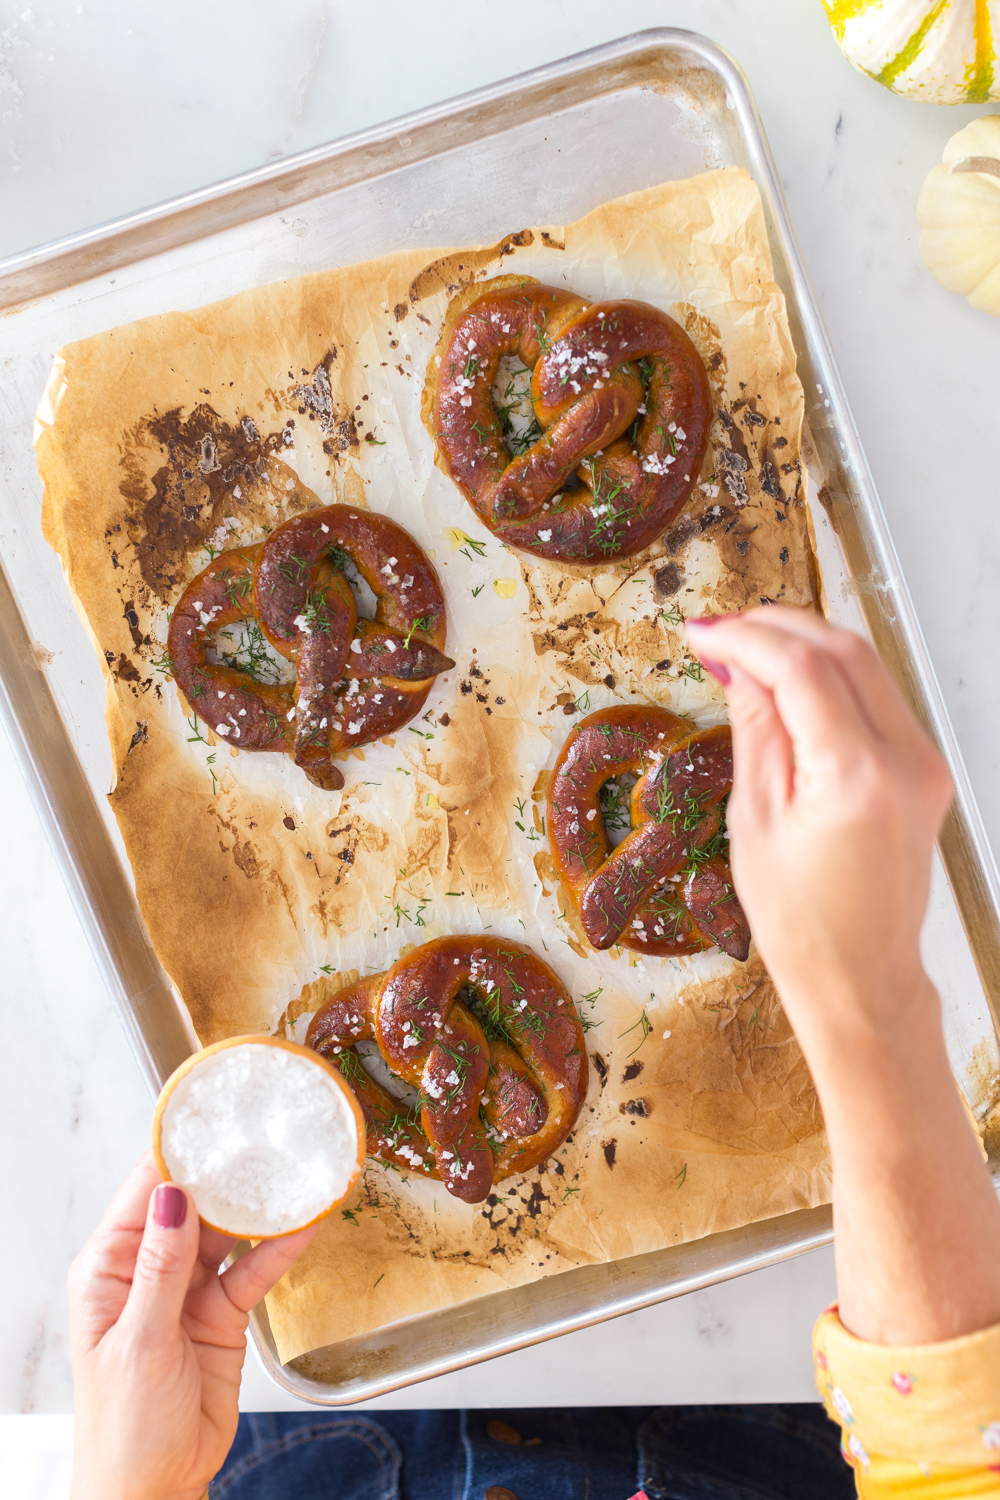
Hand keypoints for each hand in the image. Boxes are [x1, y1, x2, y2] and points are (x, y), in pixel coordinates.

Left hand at [69, 1151, 315, 1499]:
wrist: (152, 1489)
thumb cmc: (122, 1428)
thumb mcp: (139, 1343)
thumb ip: (160, 1267)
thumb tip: (169, 1196)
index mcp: (109, 1267)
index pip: (144, 1190)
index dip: (177, 1152)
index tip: (212, 1119)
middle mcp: (148, 1268)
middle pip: (191, 1201)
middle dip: (226, 1170)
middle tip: (264, 1133)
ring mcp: (187, 1288)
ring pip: (228, 1230)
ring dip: (258, 1204)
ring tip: (294, 1168)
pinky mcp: (223, 1312)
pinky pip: (254, 1268)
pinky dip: (280, 1246)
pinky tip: (305, 1223)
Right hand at [688, 607, 999, 1343]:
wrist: (861, 977)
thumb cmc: (801, 921)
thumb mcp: (755, 821)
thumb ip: (755, 731)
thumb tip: (741, 667)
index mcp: (857, 777)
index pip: (803, 669)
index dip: (746, 638)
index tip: (702, 633)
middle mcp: (904, 760)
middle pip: (843, 650)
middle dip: (776, 628)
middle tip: (718, 633)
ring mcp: (923, 762)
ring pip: (865, 665)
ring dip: (803, 645)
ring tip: (743, 651)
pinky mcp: (924, 769)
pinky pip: (876, 697)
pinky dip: (829, 677)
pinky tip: (785, 684)